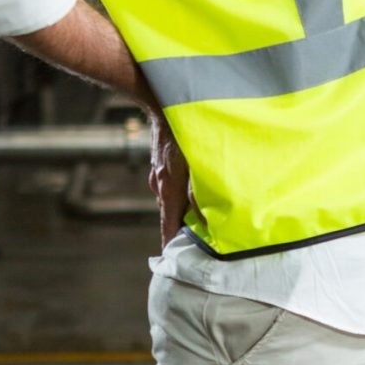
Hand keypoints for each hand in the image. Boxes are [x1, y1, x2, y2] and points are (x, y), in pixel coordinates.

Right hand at [148, 112, 193, 249]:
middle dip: (182, 225)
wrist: (162, 104)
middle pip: (171, 213)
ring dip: (183, 203)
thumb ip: (199, 195)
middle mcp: (160, 184)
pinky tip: (193, 178)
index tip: (172, 261)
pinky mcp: (160, 161)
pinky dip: (181, 185)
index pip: (168, 226)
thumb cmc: (183, 134)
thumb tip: (206, 221)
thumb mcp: (196, 167)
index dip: (171, 244)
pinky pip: (170, 180)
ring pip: (171, 195)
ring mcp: (158, 172)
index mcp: (168, 190)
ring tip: (201, 208)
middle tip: (196, 237)